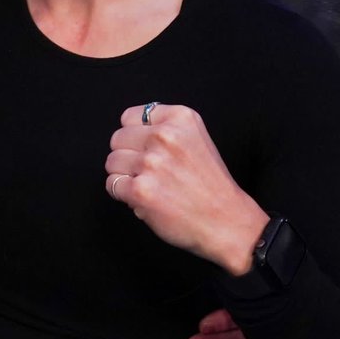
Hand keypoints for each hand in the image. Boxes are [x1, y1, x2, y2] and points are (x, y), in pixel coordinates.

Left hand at [104, 102, 267, 272]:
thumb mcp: (195, 139)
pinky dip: (122, 194)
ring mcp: (151, 162)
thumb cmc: (210, 184)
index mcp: (180, 118)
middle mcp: (164, 136)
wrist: (227, 221)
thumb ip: (164, 129)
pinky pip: (112, 184)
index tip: (148, 150)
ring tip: (148, 185)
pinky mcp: (140, 190)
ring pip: (112, 161)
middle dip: (127, 156)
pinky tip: (143, 198)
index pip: (130, 117)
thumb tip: (128, 134)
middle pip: (118, 138)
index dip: (135, 136)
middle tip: (148, 172)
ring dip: (124, 175)